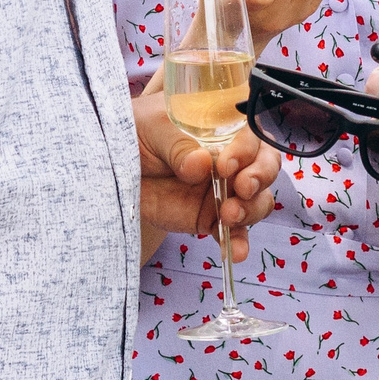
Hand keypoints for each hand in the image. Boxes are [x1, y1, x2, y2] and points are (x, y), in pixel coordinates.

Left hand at [133, 81, 281, 252]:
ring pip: (258, 200)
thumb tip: (200, 164)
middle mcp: (230, 157)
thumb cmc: (135, 134)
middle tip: (242, 188)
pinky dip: (238, 243)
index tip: (226, 163)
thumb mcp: (152, 128)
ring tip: (228, 216)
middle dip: (261, 177)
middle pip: (265, 165)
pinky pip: (234, 232)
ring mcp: (224, 189)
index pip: (250, 134)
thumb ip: (178, 145)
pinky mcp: (211, 218)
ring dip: (251, 209)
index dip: (246, 149)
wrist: (113, 167)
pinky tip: (236, 252)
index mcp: (222, 127)